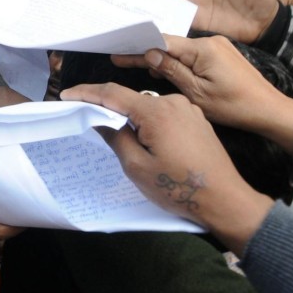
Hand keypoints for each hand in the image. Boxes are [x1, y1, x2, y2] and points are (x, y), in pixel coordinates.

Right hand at [60, 82, 272, 255]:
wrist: (224, 199)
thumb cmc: (178, 187)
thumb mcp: (137, 166)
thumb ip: (115, 137)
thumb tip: (100, 119)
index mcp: (156, 111)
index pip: (112, 93)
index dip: (87, 93)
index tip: (67, 94)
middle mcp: (173, 102)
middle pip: (131, 99)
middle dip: (109, 108)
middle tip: (88, 119)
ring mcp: (188, 109)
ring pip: (149, 107)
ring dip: (132, 118)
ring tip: (121, 138)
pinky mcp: (197, 119)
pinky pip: (165, 114)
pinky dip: (150, 122)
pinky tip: (147, 141)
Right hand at [106, 34, 292, 153]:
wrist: (271, 111)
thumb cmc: (235, 107)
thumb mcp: (197, 94)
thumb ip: (172, 72)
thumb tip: (149, 54)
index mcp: (202, 49)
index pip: (162, 42)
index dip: (138, 48)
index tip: (118, 52)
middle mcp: (210, 41)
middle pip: (170, 44)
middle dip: (146, 53)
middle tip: (120, 58)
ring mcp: (218, 46)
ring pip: (182, 50)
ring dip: (163, 59)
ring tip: (138, 66)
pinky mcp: (223, 55)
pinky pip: (194, 55)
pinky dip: (179, 63)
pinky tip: (166, 72)